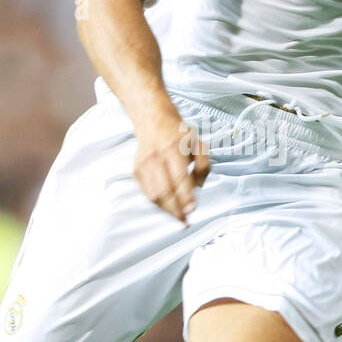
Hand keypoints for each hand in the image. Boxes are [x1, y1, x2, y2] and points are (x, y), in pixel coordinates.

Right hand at [133, 108, 210, 224]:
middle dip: (175, 209)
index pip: (179, 178)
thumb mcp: (199, 143)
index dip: (185, 196)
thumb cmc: (179, 134)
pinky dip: (158, 202)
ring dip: (166, 209)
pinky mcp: (137, 170)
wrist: (153, 120)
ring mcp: (144, 164)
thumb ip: (204, 164)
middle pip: (164, 191)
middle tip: (185, 221)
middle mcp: (156, 157)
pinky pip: (146, 192)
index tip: (192, 210)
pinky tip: (168, 205)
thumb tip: (199, 186)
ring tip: (178, 216)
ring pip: (154, 194)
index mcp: (173, 148)